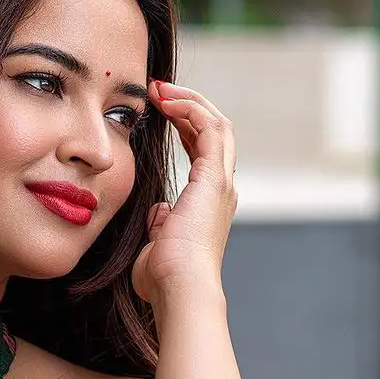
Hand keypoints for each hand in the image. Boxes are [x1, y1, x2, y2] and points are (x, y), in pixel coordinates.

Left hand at [131, 80, 237, 304]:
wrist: (179, 290)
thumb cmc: (164, 277)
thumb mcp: (158, 243)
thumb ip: (162, 223)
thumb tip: (159, 212)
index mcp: (209, 202)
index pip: (202, 149)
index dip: (183, 124)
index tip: (158, 109)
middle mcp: (221, 189)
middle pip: (214, 131)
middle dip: (187, 105)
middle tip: (158, 89)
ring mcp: (221, 183)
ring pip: (217, 124)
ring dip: (189, 100)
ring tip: (160, 88)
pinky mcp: (214, 179)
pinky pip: (210, 129)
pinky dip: (190, 110)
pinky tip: (167, 102)